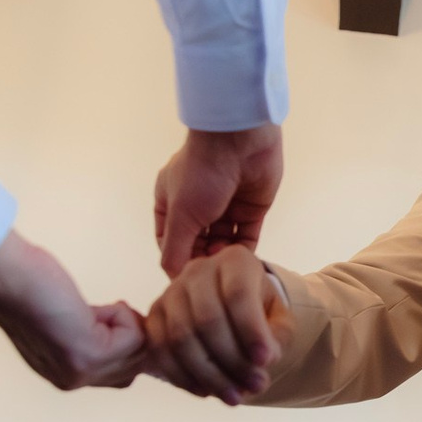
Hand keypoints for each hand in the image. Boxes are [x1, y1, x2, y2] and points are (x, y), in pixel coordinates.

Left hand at [0, 230, 148, 389]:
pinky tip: (89, 308)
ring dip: (124, 320)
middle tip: (98, 312)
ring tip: (92, 309)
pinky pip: (135, 335)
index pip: (121, 375)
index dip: (120, 340)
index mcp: (64, 376)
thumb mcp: (65, 324)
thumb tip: (133, 338)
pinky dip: (121, 313)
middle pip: (135, 366)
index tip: (98, 317)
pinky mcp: (90, 353)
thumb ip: (90, 339)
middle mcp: (72, 381)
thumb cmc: (29, 286)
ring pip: (140, 349)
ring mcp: (81, 371)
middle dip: (128, 332)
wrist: (4, 277)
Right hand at [145, 245, 294, 404]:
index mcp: (235, 261)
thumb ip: (278, 335)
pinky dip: (183, 377)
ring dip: (209, 375)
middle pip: (207, 318)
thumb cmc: (261, 312)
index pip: (238, 294)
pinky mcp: (153, 317)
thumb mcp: (280, 318)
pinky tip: (207, 392)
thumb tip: (263, 359)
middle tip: (257, 387)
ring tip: (235, 397)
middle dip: (233, 360)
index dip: (251, 330)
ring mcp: (171, 292)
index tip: (267, 362)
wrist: (232, 309)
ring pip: (181, 337)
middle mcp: (198, 269)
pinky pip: (160, 351)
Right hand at [155, 123, 283, 276]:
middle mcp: (198, 203)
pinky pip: (247, 235)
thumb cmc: (201, 172)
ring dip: (222, 257)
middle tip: (207, 276)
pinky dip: (244, 250)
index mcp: (171, 200)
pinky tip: (241, 263)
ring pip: (222, 241)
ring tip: (222, 268)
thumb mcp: (180, 215)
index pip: (169, 240)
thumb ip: (174, 249)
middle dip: (201, 259)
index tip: (184, 280)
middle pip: (197, 243)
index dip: (175, 259)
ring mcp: (226, 205)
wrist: (240, 140)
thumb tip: (175, 278)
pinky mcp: (251, 206)